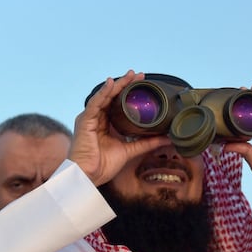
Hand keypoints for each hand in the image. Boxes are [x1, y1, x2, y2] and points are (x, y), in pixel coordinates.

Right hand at [69, 70, 171, 185]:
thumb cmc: (103, 165)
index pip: (118, 104)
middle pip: (112, 97)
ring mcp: (90, 118)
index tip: (143, 85)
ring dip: (117, 85)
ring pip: (105, 97)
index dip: (129, 93)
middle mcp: (97, 119)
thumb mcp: (130, 151)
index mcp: (106, 125)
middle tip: (139, 75)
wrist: (89, 176)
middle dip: (125, 85)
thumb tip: (167, 139)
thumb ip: (147, 143)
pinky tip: (112, 84)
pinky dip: (104, 93)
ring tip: (129, 76)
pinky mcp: (85, 121)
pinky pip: (96, 103)